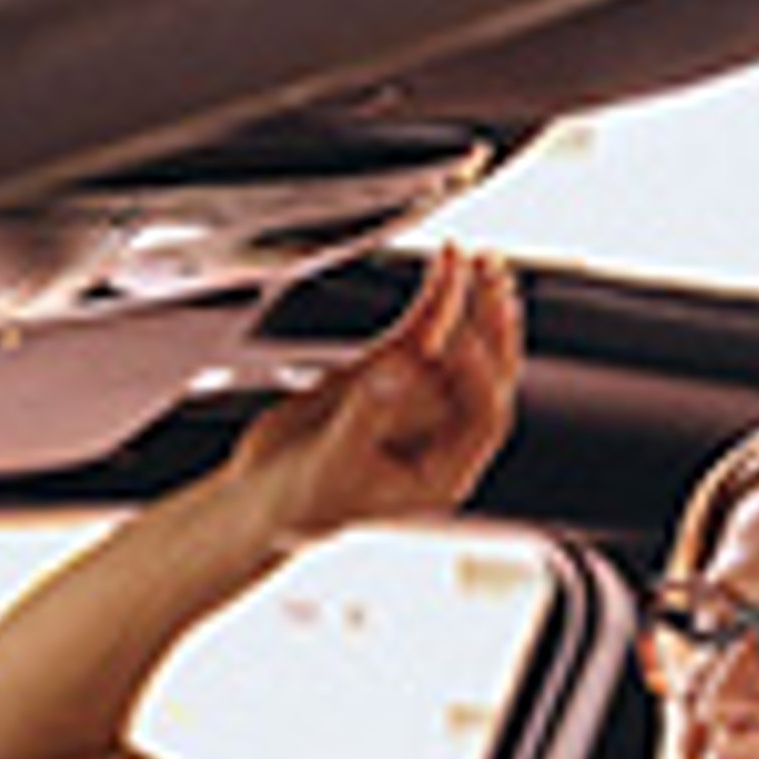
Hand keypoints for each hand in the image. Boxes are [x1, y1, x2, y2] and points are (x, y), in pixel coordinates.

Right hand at [224, 245, 522, 544]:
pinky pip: (428, 325)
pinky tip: (448, 261)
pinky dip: (439, 292)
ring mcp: (422, 394)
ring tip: (483, 259)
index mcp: (444, 470)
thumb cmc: (303, 499)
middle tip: (491, 283)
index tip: (462, 341)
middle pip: (486, 373)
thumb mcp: (332, 463)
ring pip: (464, 341)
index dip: (479, 379)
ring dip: (475, 299)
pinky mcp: (396, 367)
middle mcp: (444, 430)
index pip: (482, 419)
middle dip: (492, 327)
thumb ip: (365, 417)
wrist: (266, 492)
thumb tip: (394, 375)